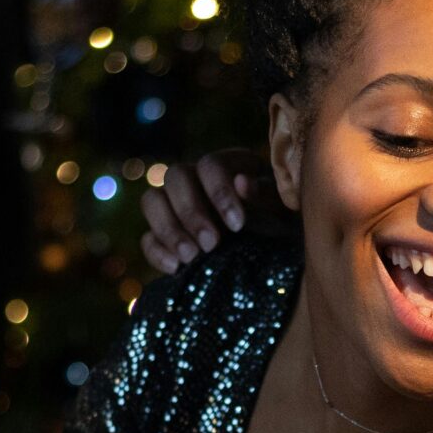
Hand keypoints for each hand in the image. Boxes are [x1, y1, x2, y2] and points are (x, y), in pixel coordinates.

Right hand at [141, 149, 277, 272]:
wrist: (279, 258)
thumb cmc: (285, 226)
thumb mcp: (284, 212)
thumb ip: (266, 196)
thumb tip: (241, 182)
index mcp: (229, 165)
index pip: (210, 165)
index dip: (219, 193)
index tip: (237, 225)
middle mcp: (197, 179)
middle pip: (175, 177)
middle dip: (190, 212)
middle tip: (211, 244)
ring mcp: (177, 207)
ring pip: (152, 200)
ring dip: (168, 229)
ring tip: (191, 257)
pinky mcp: (166, 237)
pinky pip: (147, 238)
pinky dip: (157, 251)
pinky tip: (176, 268)